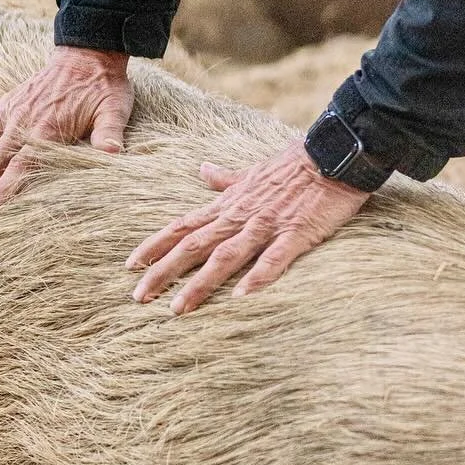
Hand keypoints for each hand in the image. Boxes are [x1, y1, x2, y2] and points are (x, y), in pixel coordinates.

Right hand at [0, 46, 133, 213]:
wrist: (87, 56)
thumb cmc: (103, 88)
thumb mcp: (113, 109)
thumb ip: (109, 132)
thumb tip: (113, 152)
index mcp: (46, 130)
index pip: (19, 167)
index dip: (2, 190)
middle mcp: (22, 123)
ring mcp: (11, 112)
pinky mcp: (6, 103)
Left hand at [127, 139, 369, 313]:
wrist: (333, 155)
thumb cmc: (295, 164)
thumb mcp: (253, 170)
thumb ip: (227, 177)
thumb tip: (202, 170)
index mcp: (230, 204)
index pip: (184, 225)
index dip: (156, 245)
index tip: (130, 264)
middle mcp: (241, 216)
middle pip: (194, 245)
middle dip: (164, 272)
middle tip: (139, 297)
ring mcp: (268, 225)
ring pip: (226, 256)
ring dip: (200, 283)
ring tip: (178, 309)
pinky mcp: (297, 233)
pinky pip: (274, 259)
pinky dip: (257, 278)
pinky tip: (242, 298)